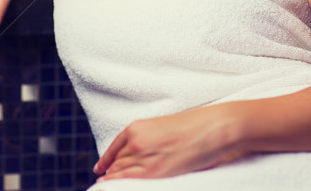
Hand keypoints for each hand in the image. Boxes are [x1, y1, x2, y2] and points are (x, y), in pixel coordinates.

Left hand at [93, 104, 247, 180]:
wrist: (210, 128)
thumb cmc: (191, 125)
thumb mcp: (162, 127)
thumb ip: (147, 139)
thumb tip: (139, 154)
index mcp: (137, 127)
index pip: (115, 148)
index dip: (106, 160)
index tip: (100, 168)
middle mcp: (136, 142)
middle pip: (116, 162)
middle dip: (109, 171)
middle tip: (103, 180)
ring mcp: (144, 158)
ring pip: (120, 172)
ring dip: (113, 179)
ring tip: (105, 186)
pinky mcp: (155, 173)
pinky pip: (130, 180)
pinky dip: (119, 184)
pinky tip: (112, 187)